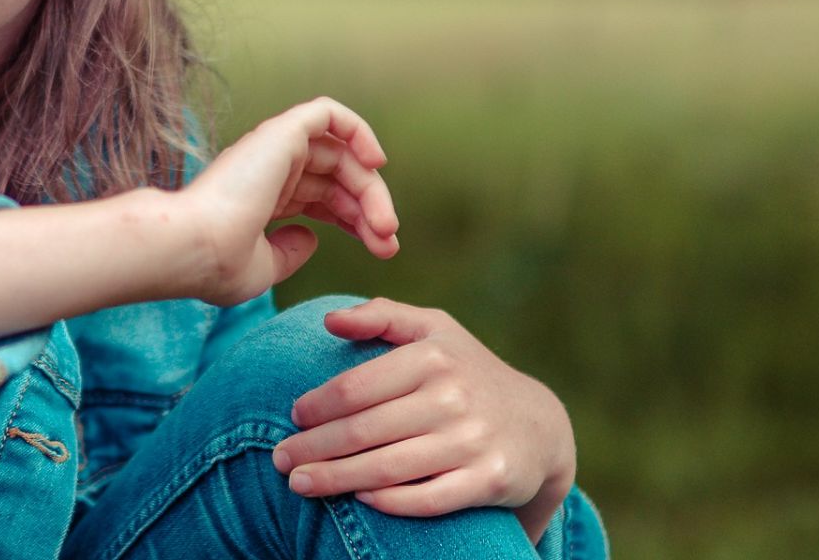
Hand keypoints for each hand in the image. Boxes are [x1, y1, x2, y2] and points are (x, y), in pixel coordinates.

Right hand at [183, 97, 398, 305]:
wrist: (193, 248)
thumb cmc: (217, 265)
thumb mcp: (262, 268)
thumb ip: (288, 253)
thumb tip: (311, 237)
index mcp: (263, 198)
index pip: (323, 198)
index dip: (357, 221)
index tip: (382, 250)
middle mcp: (269, 169)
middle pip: (338, 178)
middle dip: (370, 209)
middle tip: (389, 243)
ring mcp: (273, 149)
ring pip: (341, 153)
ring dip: (371, 187)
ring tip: (385, 225)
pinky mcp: (281, 132)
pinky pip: (328, 114)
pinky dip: (357, 130)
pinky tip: (376, 163)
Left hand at [271, 298, 574, 542]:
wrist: (538, 425)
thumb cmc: (467, 372)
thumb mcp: (434, 330)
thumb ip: (381, 316)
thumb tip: (329, 320)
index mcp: (432, 356)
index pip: (356, 387)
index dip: (317, 406)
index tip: (293, 418)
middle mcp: (453, 397)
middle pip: (364, 430)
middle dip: (313, 448)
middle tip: (280, 460)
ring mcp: (472, 441)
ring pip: (388, 467)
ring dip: (336, 479)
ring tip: (300, 485)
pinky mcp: (489, 480)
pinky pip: (429, 498)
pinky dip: (390, 502)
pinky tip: (359, 500)